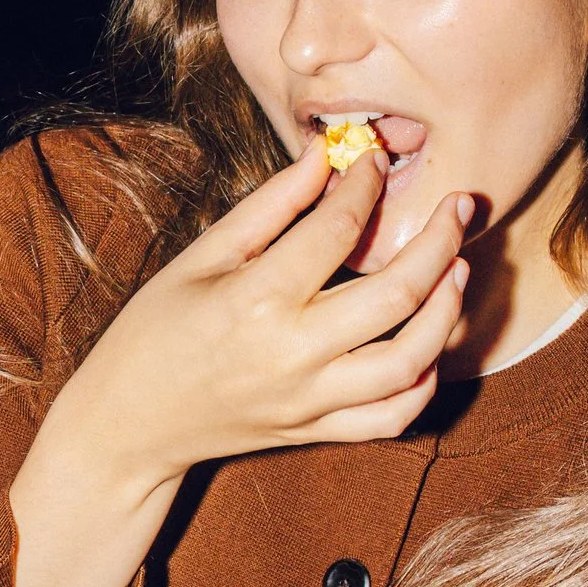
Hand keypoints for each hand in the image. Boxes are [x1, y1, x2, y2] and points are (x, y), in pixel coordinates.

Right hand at [6, 141, 470, 586]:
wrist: (128, 425)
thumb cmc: (157, 331)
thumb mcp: (201, 257)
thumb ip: (272, 206)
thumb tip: (325, 155)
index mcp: (256, 299)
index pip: (337, 230)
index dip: (365, 185)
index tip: (372, 160)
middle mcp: (292, 353)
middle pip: (396, 296)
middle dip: (440, 242)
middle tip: (459, 209)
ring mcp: (310, 399)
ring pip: (410, 362)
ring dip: (448, 313)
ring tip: (458, 271)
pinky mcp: (316, 431)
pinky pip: (392, 418)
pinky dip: (423, 384)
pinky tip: (431, 347)